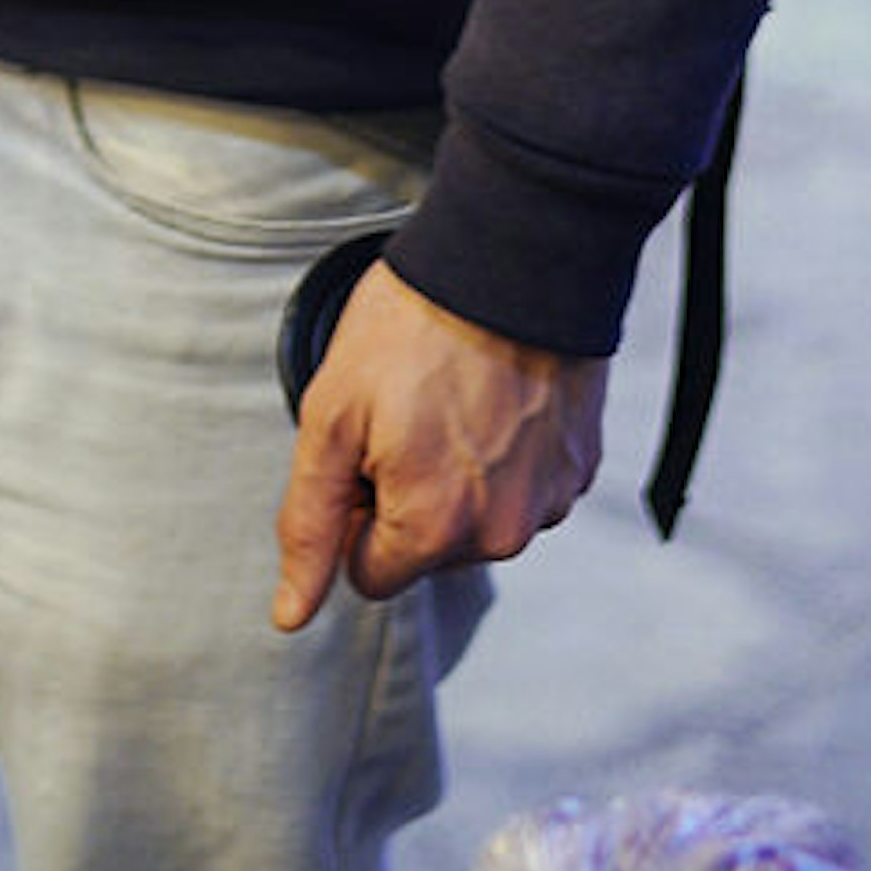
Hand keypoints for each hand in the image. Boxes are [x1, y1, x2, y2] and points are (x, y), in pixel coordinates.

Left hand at [270, 261, 606, 629]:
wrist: (510, 256)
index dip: (353, 510)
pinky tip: (494, 397)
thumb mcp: (332, 417)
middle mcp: (501, 532)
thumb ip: (309, 523)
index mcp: (433, 527)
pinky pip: (524, 490)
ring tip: (452, 396)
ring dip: (458, 478)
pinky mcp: (579, 468)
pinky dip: (504, 457)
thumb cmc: (411, 327)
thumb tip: (291, 615)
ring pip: (476, 522)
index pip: (369, 573)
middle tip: (406, 412)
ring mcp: (549, 501)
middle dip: (406, 497)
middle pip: (426, 550)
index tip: (363, 446)